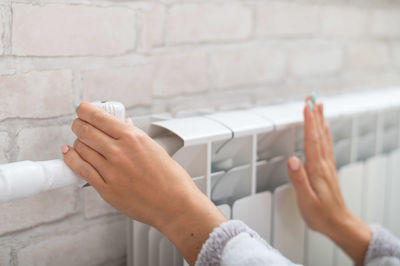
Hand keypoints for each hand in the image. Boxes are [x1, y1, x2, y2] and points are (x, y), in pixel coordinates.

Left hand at [62, 102, 225, 264]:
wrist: (175, 205)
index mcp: (133, 138)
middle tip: (78, 124)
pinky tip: (70, 155)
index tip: (82, 109)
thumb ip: (135, 136)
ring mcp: (110, 170)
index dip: (85, 110)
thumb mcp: (155, 149)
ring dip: (77, 142)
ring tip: (80, 142)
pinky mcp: (105, 188)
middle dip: (78, 124)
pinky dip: (71, 159)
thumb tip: (124, 125)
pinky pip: (80, 169)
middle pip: (85, 130)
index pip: (99, 117)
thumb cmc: (171, 179)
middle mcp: (119, 151)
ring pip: (80, 148)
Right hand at [287, 96, 371, 265]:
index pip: (312, 140)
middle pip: (319, 134)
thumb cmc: (321, 214)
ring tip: (319, 106)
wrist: (338, 223)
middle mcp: (324, 164)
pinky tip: (325, 129)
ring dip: (321, 120)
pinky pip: (327, 146)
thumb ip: (299, 179)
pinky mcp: (328, 170)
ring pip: (324, 137)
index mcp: (317, 169)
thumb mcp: (306, 199)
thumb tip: (292, 160)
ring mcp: (328, 166)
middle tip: (312, 98)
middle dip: (315, 114)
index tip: (306, 106)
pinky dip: (326, 134)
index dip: (309, 122)